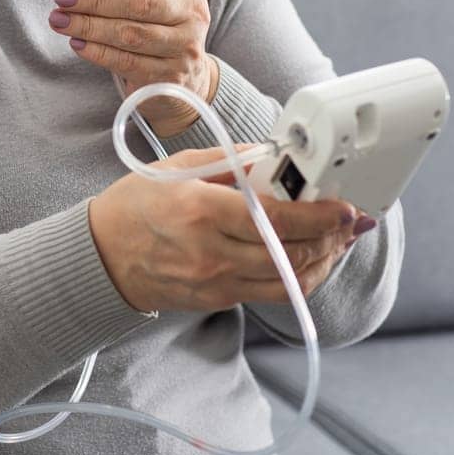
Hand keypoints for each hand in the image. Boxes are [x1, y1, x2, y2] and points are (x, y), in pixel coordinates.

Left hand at [50, 0, 216, 134]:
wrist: (185, 74)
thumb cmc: (157, 21)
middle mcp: (191, 14)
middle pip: (141, 5)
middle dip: (96, 1)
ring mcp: (184, 48)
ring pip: (131, 36)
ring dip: (89, 27)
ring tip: (59, 21)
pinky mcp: (170, 77)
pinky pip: (128, 63)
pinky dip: (98, 52)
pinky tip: (77, 43)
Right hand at [88, 146, 368, 312]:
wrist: (103, 255)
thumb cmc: (138, 204)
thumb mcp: (180, 168)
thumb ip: (233, 160)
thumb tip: (278, 156)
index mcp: (202, 210)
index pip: (278, 219)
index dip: (321, 217)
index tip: (344, 208)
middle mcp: (212, 252)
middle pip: (293, 253)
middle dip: (332, 239)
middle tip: (350, 222)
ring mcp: (216, 282)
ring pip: (290, 281)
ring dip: (323, 261)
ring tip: (336, 241)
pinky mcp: (219, 299)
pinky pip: (273, 293)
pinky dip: (299, 276)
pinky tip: (309, 258)